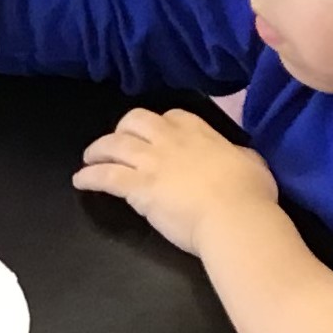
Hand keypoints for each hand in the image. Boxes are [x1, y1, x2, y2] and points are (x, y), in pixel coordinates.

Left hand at [73, 108, 276, 255]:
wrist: (234, 217)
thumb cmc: (249, 194)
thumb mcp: (253, 163)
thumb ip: (239, 154)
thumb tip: (238, 155)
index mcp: (199, 131)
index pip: (172, 115)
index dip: (160, 123)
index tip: (156, 133)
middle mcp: (170, 140)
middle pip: (135, 121)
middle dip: (123, 128)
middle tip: (116, 142)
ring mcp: (151, 161)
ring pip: (113, 144)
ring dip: (97, 149)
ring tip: (89, 158)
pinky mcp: (137, 186)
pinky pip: (105, 176)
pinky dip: (89, 176)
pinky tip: (80, 181)